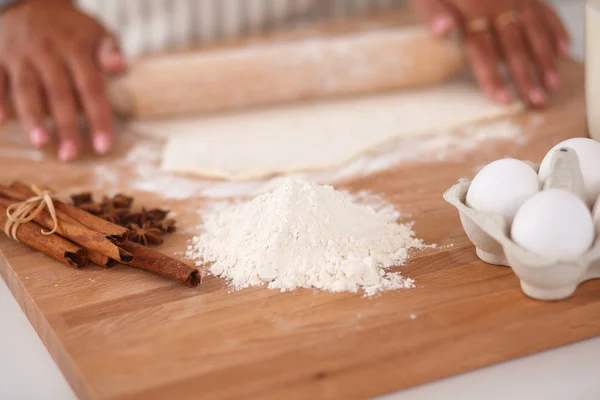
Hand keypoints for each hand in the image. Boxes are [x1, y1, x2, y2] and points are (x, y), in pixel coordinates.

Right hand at [0, 0, 126, 160]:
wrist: (30, 0)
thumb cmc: (71, 29)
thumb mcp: (96, 32)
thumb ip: (109, 52)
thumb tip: (121, 68)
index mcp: (76, 49)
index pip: (91, 88)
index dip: (98, 118)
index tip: (104, 146)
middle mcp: (48, 52)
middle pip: (59, 93)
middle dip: (67, 125)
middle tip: (72, 154)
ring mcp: (20, 54)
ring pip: (26, 89)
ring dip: (33, 117)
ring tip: (41, 143)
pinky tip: (2, 122)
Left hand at [414, 0, 569, 107]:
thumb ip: (433, 12)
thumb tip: (442, 31)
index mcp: (472, 8)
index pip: (483, 49)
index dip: (493, 75)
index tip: (503, 99)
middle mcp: (499, 3)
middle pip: (514, 45)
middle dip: (526, 75)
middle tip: (536, 100)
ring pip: (534, 31)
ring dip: (545, 59)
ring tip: (551, 83)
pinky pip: (545, 11)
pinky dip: (555, 29)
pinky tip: (563, 48)